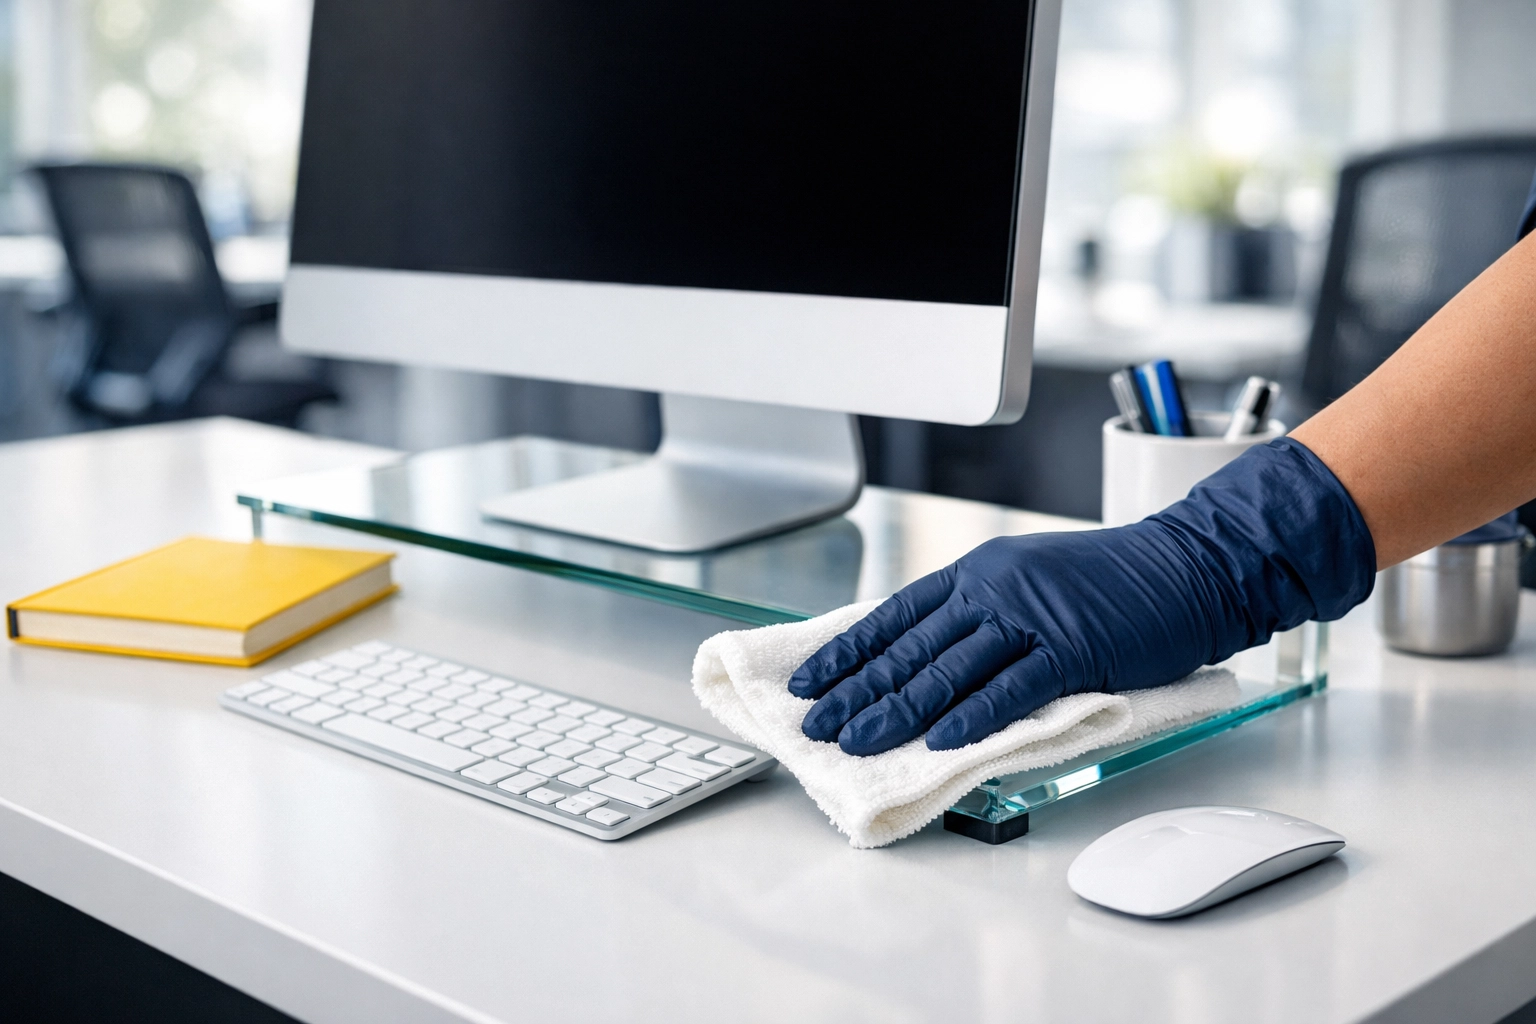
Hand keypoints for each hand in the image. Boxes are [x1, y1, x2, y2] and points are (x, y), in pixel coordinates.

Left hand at [788, 439, 1374, 754]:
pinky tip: (941, 740)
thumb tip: (926, 663)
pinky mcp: (1071, 645)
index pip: (894, 616)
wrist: (1189, 564)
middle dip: (857, 691)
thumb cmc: (1112, 583)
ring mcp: (1030, 615)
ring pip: (948, 669)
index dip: (847, 652)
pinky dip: (974, 715)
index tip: (810, 682)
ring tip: (857, 741)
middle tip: (817, 727)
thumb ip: (980, 617)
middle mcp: (992, 588)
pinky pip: (1011, 685)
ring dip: (897, 710)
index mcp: (977, 573)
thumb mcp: (1030, 583)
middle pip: (909, 648)